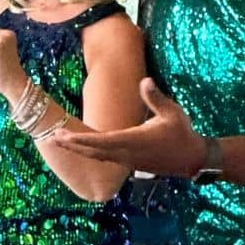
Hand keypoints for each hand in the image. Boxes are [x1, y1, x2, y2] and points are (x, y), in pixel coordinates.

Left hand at [50, 80, 207, 177]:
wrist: (192, 158)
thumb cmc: (182, 133)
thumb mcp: (172, 112)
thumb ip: (156, 98)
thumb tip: (145, 80)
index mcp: (134, 141)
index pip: (102, 141)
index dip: (81, 140)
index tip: (65, 136)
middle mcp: (127, 154)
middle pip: (94, 151)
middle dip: (73, 146)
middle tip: (53, 138)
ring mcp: (128, 160)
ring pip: (98, 157)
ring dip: (79, 151)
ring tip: (62, 143)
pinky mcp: (131, 163)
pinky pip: (106, 159)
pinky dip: (91, 154)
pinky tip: (83, 149)